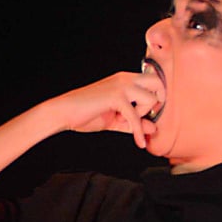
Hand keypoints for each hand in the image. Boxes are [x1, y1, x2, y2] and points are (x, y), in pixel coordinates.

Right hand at [48, 72, 165, 148]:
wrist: (63, 113)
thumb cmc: (86, 114)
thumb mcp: (116, 120)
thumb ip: (134, 123)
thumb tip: (153, 128)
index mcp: (125, 79)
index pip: (153, 81)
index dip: (155, 98)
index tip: (148, 113)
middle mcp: (125, 79)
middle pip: (158, 82)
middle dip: (158, 99)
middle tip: (146, 114)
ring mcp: (120, 86)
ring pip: (151, 98)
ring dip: (143, 114)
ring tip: (125, 120)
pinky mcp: (115, 97)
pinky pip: (135, 117)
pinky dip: (138, 133)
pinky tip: (139, 143)